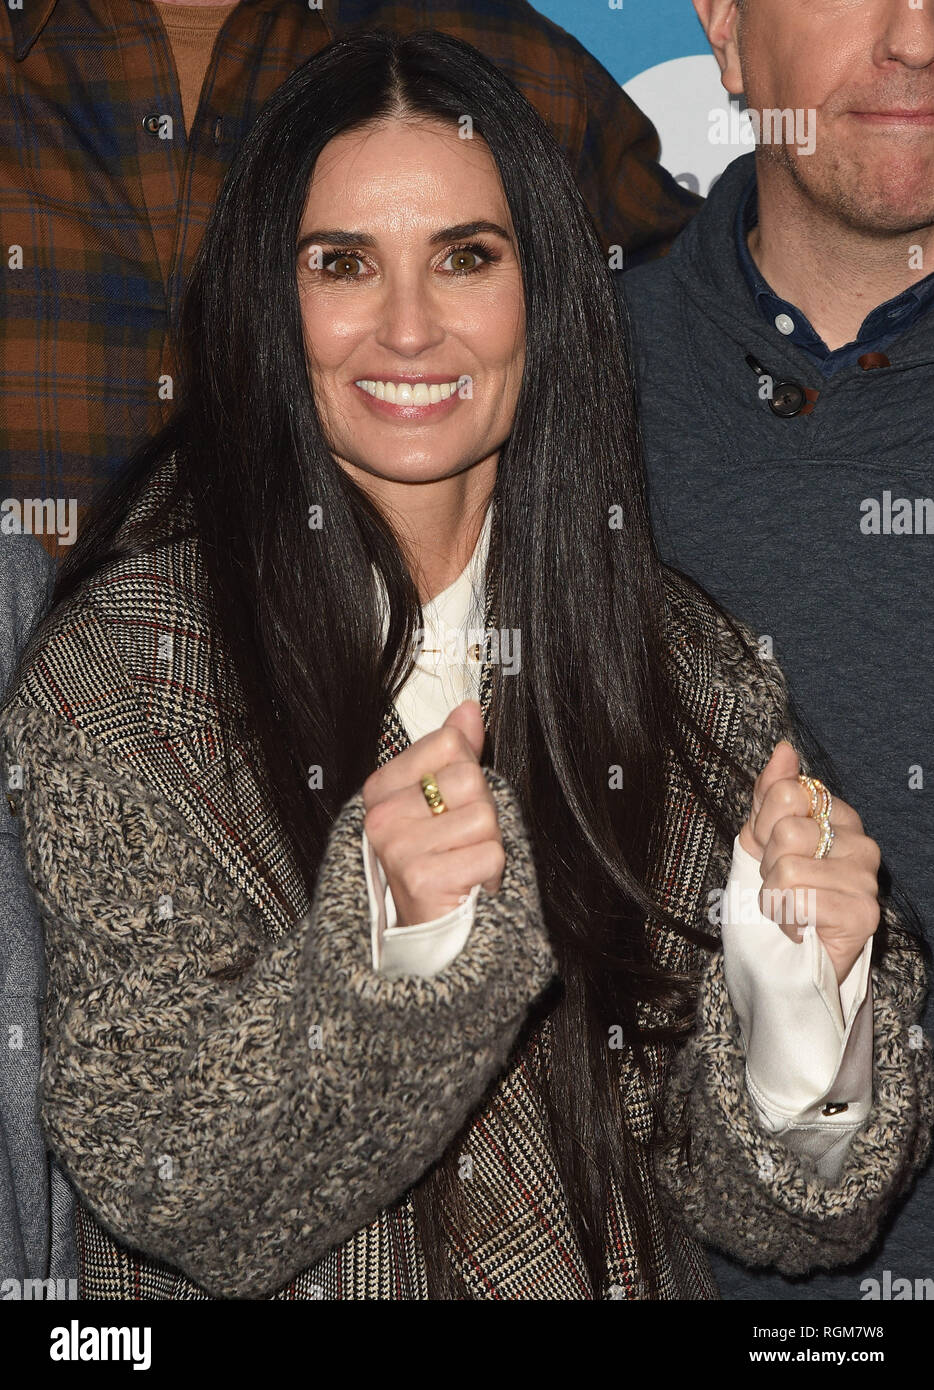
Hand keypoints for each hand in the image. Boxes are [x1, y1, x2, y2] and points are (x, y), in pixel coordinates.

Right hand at [361, 699, 504, 927]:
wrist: (426, 932)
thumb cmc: (434, 864)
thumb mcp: (438, 800)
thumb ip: (453, 751)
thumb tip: (468, 709)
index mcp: (381, 790)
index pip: (448, 743)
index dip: (466, 774)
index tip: (449, 807)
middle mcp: (382, 818)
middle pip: (471, 780)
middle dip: (481, 812)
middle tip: (459, 842)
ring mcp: (399, 848)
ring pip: (484, 817)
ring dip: (487, 844)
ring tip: (462, 863)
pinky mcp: (423, 878)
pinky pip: (491, 853)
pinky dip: (490, 872)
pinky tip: (467, 884)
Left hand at [738, 740, 880, 985]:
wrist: (778, 974)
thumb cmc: (771, 910)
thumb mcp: (757, 846)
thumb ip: (768, 796)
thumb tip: (784, 748)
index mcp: (837, 820)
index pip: (786, 790)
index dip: (761, 828)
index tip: (769, 856)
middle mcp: (860, 844)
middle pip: (785, 829)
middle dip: (766, 867)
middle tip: (782, 891)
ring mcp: (866, 879)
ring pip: (787, 867)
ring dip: (773, 897)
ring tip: (792, 912)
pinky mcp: (863, 914)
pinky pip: (797, 898)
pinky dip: (785, 919)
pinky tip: (802, 931)